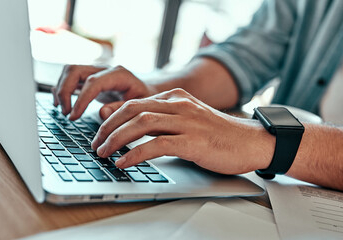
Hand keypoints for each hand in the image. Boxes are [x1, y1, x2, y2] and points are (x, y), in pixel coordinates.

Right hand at [52, 65, 157, 119]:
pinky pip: (71, 77)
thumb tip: (102, 112)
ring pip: (70, 71)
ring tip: (63, 110)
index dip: (80, 100)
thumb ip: (122, 109)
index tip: (73, 116)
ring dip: (61, 89)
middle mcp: (105, 69)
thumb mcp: (140, 106)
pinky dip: (63, 88)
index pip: (93, 82)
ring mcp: (97, 71)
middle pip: (75, 70)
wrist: (147, 90)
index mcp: (119, 74)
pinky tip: (62, 103)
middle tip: (66, 114)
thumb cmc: (145, 99)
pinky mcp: (91, 77)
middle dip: (65, 92)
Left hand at [91, 88, 273, 174]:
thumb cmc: (217, 133)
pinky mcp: (193, 141)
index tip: (100, 132)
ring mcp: (187, 122)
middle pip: (133, 110)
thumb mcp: (187, 119)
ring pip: (141, 124)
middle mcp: (179, 105)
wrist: (250, 142)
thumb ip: (162, 118)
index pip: (134, 103)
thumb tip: (131, 126)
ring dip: (117, 139)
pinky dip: (136, 153)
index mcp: (175, 98)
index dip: (112, 117)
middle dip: (108, 127)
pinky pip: (157, 144)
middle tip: (96, 143)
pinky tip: (124, 162)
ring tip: (104, 153)